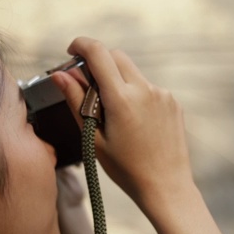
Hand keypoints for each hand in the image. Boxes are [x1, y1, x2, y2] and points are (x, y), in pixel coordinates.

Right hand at [54, 38, 233, 233]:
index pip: (98, 54)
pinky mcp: (172, 102)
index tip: (71, 50)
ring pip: (132, 72)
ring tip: (111, 114)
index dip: (81, 45)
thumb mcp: (94, 139)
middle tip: (85, 81)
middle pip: (116, 56)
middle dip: (98, 60)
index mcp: (122, 99)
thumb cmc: (127, 170)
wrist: (167, 187)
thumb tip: (60, 75)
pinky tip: (132, 122)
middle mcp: (145, 90)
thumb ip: (76, 102)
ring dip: (117, 80)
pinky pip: (147, 88)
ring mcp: (162, 94)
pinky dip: (134, 94)